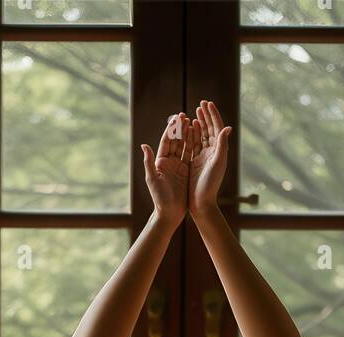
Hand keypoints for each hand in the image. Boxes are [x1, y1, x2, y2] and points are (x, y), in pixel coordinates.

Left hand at [141, 113, 191, 227]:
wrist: (170, 214)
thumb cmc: (159, 198)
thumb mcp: (152, 179)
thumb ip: (148, 162)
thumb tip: (144, 145)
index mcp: (160, 162)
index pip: (166, 141)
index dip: (171, 130)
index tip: (176, 118)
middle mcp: (169, 162)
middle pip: (175, 141)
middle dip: (180, 129)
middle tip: (185, 116)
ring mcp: (178, 167)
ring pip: (184, 147)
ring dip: (188, 135)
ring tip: (193, 122)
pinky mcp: (186, 172)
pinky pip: (191, 156)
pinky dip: (194, 146)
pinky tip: (199, 136)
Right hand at [188, 99, 231, 219]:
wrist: (201, 202)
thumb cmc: (210, 184)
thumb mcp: (217, 163)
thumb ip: (222, 145)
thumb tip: (227, 127)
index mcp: (219, 151)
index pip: (217, 128)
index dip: (213, 115)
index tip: (208, 103)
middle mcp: (213, 152)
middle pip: (210, 129)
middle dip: (206, 116)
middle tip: (201, 103)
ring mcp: (205, 156)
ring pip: (202, 135)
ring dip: (199, 123)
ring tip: (195, 112)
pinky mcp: (196, 162)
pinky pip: (194, 144)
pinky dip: (193, 134)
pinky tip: (190, 127)